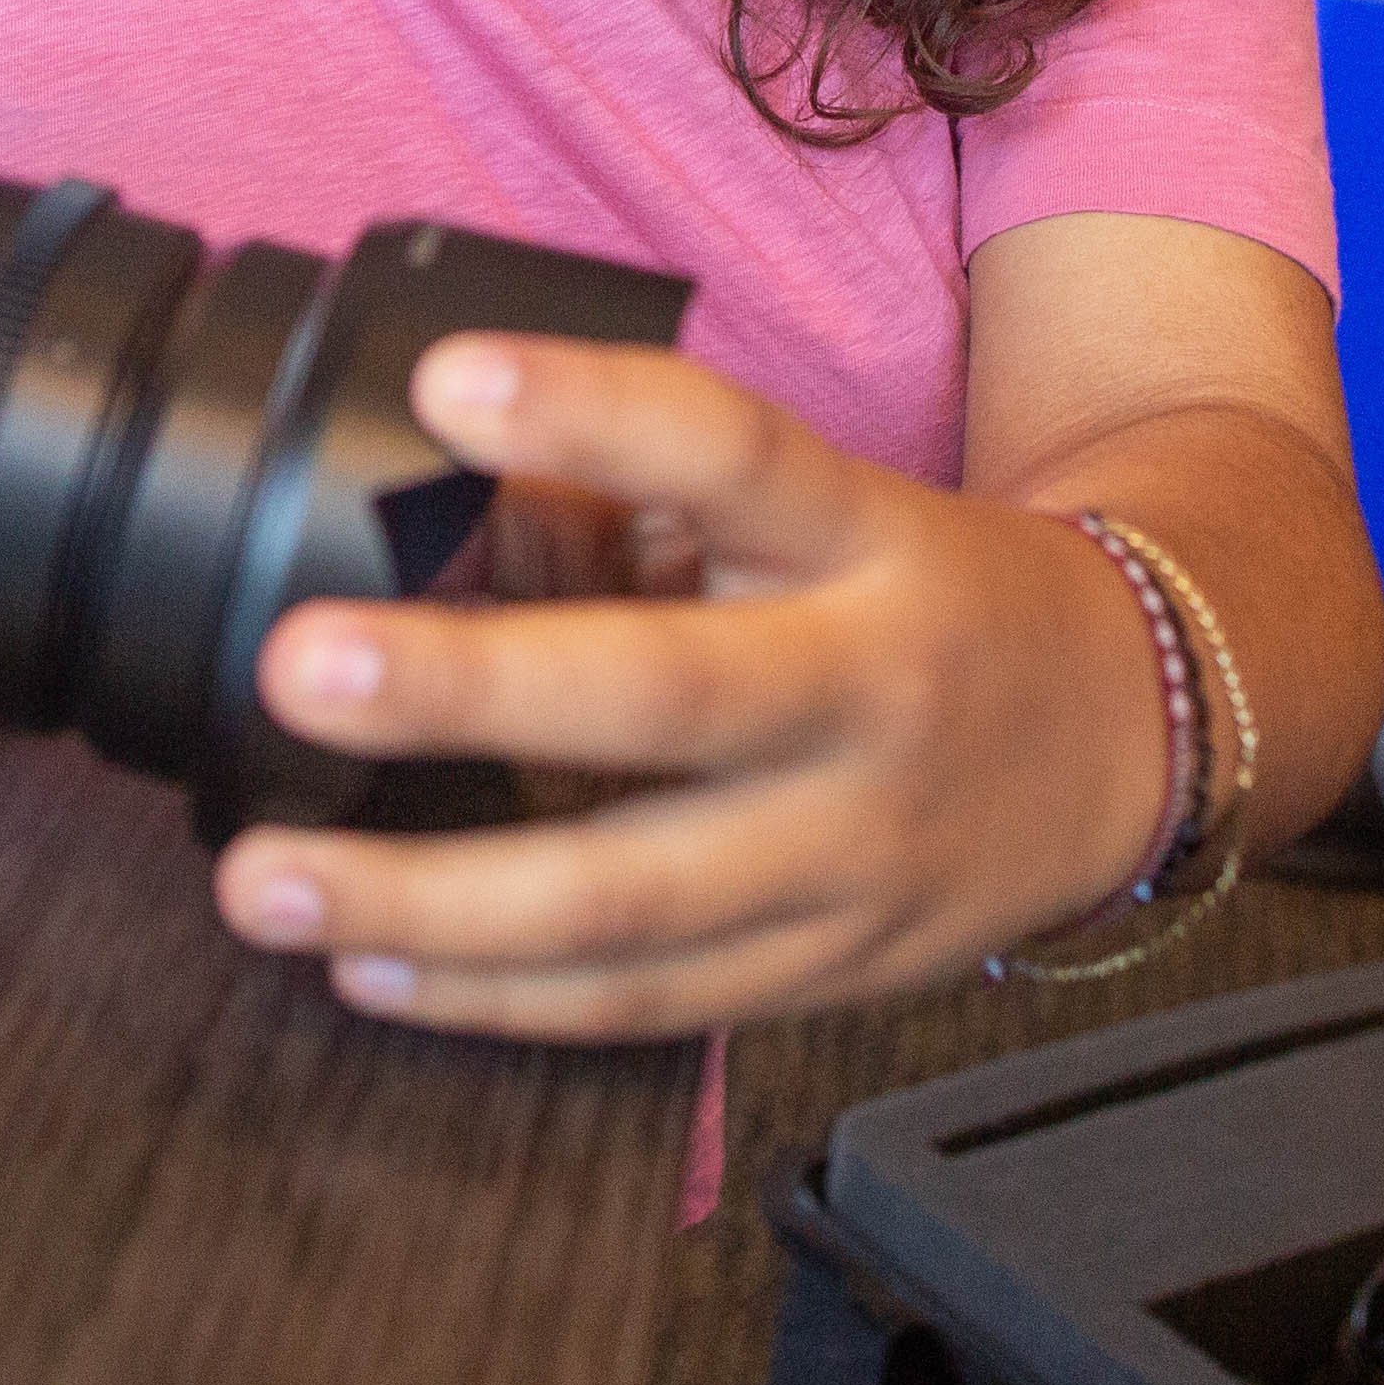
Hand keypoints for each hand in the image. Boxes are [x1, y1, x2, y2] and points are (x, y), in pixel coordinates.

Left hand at [208, 333, 1182, 1039]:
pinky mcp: (828, 974)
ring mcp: (855, 855)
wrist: (1122, 735)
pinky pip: (642, 1002)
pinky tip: (368, 963)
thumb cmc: (921, 595)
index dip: (594, 410)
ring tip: (260, 880)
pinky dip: (494, 997)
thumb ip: (642, 496)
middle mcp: (872, 696)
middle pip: (668, 701)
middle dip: (467, 691)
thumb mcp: (826, 505)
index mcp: (868, 539)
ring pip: (632, 901)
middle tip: (295, 668)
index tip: (443, 382)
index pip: (734, 454)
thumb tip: (415, 491)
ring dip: (430, 900)